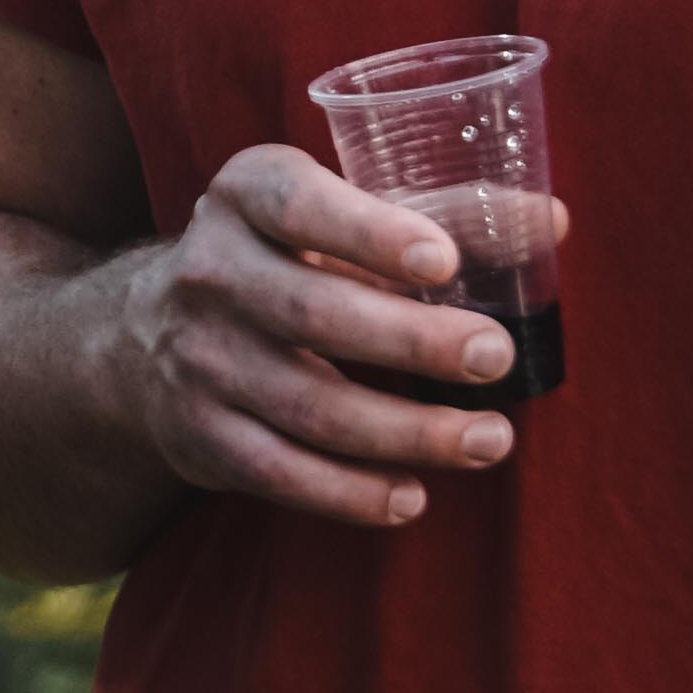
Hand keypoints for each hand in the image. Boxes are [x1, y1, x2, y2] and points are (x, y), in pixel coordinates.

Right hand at [109, 144, 551, 529]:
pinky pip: (283, 474)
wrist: (141, 336)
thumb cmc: (280, 259)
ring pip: (310, 407)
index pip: (298, 206)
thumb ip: (437, 213)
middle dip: (414, 342)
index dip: (370, 234)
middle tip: (497, 356)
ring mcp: (200, 361)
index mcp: (245, 197)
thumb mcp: (330, 213)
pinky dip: (352, 494)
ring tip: (490, 439)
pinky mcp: (202, 436)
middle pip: (316, 314)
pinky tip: (413, 495)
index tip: (445, 262)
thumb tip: (551, 223)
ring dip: (409, 431)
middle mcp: (210, 273)